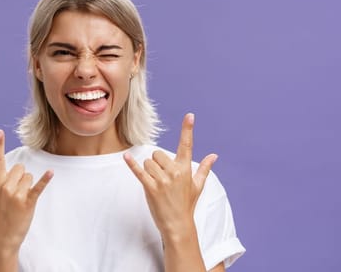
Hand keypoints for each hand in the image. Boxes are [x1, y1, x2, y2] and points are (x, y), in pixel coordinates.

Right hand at [0, 129, 53, 248]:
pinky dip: (45, 180)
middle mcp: (4, 187)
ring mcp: (16, 195)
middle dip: (20, 177)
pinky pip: (38, 187)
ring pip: (28, 176)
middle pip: (19, 168)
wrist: (2, 238)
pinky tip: (50, 172)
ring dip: (28, 184)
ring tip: (21, 199)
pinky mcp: (27, 202)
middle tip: (15, 193)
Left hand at [124, 113, 217, 238]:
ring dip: (148, 170)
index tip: (190, 116)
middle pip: (158, 154)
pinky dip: (132, 164)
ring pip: (148, 162)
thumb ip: (205, 168)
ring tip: (156, 183)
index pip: (187, 145)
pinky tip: (126, 157)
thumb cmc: (187, 204)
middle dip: (157, 162)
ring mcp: (163, 180)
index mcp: (186, 169)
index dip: (188, 130)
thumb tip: (214, 156)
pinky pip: (139, 171)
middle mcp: (175, 172)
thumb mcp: (198, 186)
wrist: (178, 224)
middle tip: (162, 177)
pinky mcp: (151, 188)